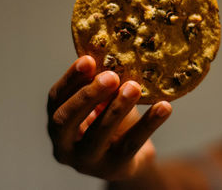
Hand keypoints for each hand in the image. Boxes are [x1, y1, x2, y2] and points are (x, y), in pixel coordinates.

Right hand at [47, 55, 171, 180]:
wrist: (130, 158)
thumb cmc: (112, 122)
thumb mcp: (103, 103)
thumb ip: (103, 86)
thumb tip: (116, 53)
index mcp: (58, 122)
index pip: (57, 98)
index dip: (70, 79)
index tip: (88, 59)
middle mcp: (64, 146)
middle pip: (67, 120)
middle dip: (88, 95)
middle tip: (111, 76)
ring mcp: (87, 162)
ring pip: (99, 135)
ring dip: (117, 108)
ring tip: (134, 87)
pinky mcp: (114, 168)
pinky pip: (132, 144)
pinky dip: (149, 123)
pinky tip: (164, 107)